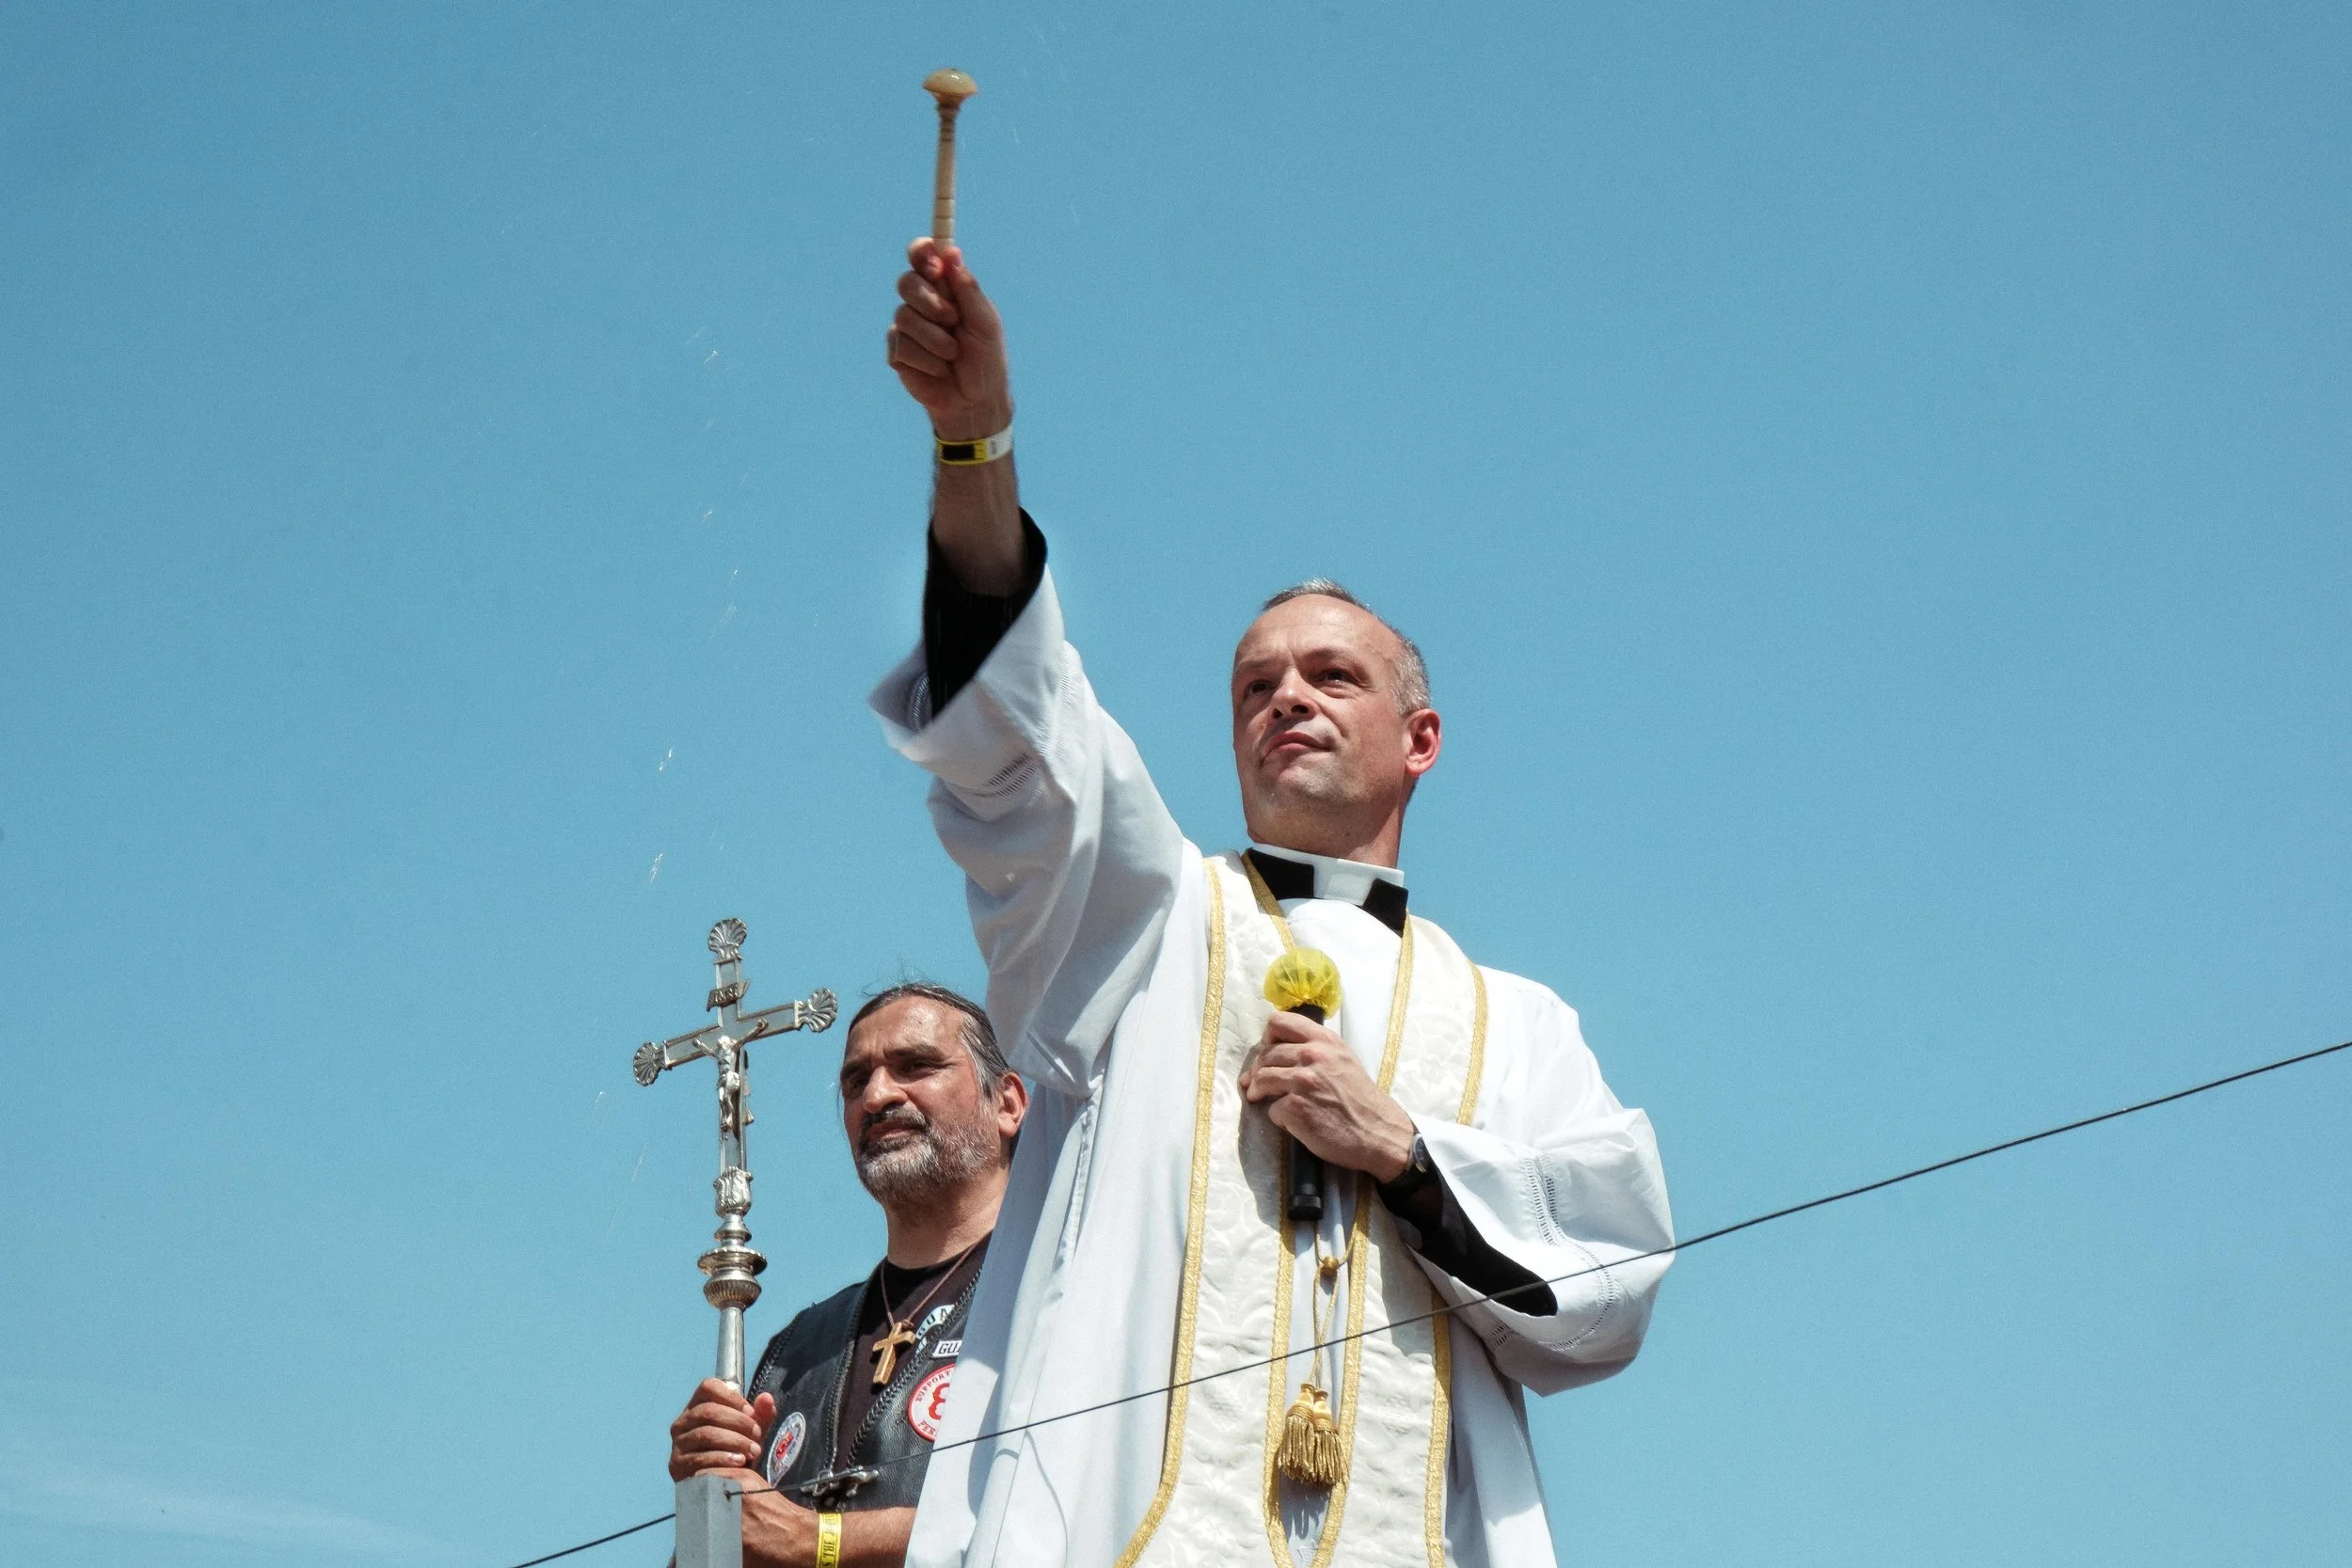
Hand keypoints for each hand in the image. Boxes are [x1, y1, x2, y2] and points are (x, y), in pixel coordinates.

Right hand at [668, 1378, 773, 1480]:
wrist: (723, 1484)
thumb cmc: (735, 1450)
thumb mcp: (750, 1431)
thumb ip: (761, 1414)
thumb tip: (766, 1398)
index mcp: (697, 1406)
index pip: (708, 1387)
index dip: (732, 1397)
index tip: (751, 1412)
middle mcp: (682, 1422)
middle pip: (709, 1411)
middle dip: (738, 1422)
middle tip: (757, 1434)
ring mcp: (678, 1444)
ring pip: (706, 1434)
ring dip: (735, 1441)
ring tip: (753, 1451)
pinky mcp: (677, 1465)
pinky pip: (701, 1458)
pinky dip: (724, 1458)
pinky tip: (740, 1462)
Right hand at [888, 237, 1012, 441]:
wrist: (976, 401)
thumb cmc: (986, 359)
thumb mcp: (986, 322)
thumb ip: (968, 289)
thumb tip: (952, 253)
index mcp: (945, 288)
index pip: (923, 256)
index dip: (922, 253)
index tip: (934, 265)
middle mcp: (922, 303)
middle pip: (906, 282)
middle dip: (930, 302)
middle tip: (952, 319)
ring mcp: (906, 327)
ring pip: (904, 316)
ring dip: (935, 339)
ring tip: (952, 355)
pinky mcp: (897, 352)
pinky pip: (901, 345)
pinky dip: (926, 360)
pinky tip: (938, 370)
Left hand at [1240, 1013, 1417, 1181]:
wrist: (1376, 1131)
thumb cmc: (1359, 1098)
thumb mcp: (1342, 1060)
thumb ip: (1313, 1050)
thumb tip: (1272, 1054)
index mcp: (1324, 1040)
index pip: (1279, 1021)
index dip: (1267, 1037)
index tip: (1268, 1051)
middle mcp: (1313, 1056)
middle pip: (1265, 1053)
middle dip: (1257, 1070)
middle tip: (1257, 1083)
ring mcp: (1303, 1082)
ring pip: (1262, 1078)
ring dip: (1258, 1090)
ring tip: (1261, 1098)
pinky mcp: (1296, 1108)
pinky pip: (1271, 1109)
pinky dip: (1278, 1117)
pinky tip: (1292, 1121)